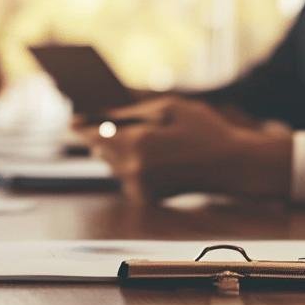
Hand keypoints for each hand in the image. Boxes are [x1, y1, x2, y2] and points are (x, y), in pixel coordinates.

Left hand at [87, 97, 293, 202]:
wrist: (232, 167)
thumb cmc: (205, 130)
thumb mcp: (170, 107)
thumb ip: (133, 111)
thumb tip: (102, 114)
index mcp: (138, 144)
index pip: (95, 133)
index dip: (81, 124)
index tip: (71, 118)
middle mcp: (134, 169)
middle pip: (100, 150)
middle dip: (99, 135)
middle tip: (92, 121)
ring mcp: (139, 187)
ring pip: (111, 164)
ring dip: (115, 150)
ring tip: (125, 133)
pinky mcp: (146, 197)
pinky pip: (126, 176)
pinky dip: (129, 163)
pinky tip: (144, 151)